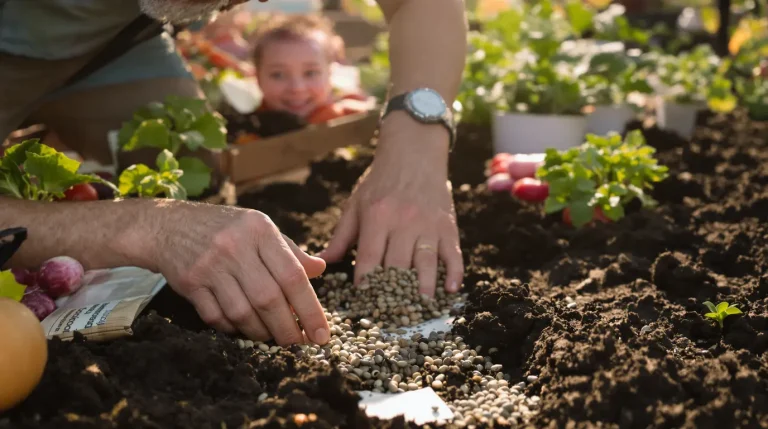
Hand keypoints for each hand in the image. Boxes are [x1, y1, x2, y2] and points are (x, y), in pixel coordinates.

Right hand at [142, 202, 329, 345]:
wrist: (167, 225)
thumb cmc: (225, 228)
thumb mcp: (260, 228)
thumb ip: (290, 251)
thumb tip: (320, 269)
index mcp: (260, 230)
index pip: (293, 275)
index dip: (310, 309)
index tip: (322, 334)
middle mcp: (235, 246)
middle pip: (269, 299)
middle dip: (287, 328)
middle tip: (298, 343)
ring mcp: (210, 265)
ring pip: (242, 312)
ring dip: (261, 332)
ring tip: (272, 336)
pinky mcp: (190, 283)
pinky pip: (216, 317)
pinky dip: (233, 329)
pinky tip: (243, 328)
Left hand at [319, 112, 462, 296]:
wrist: (414, 154)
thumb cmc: (380, 182)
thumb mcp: (356, 204)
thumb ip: (341, 235)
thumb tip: (322, 262)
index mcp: (377, 216)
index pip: (369, 256)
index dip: (366, 280)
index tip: (364, 298)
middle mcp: (403, 221)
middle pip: (398, 263)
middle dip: (394, 290)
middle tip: (392, 312)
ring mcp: (428, 224)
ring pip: (426, 261)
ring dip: (425, 286)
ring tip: (422, 306)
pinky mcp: (448, 225)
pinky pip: (453, 253)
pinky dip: (454, 272)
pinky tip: (450, 289)